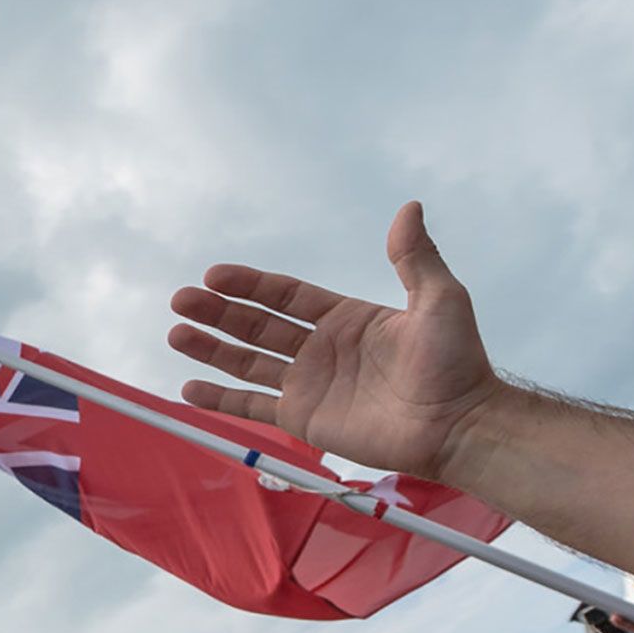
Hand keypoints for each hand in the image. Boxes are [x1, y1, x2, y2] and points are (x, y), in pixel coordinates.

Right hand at [168, 201, 502, 481]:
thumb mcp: (439, 299)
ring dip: (210, 349)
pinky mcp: (304, 421)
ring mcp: (310, 387)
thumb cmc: (455, 363)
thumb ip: (414, 258)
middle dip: (217, 312)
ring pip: (247, 363)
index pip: (285, 296)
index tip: (214, 276)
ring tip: (175, 334)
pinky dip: (220, 402)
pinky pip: (253, 408)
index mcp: (346, 318)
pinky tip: (189, 389)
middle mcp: (321, 350)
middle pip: (257, 325)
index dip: (249, 285)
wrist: (458, 424)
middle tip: (180, 300)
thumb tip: (408, 207)